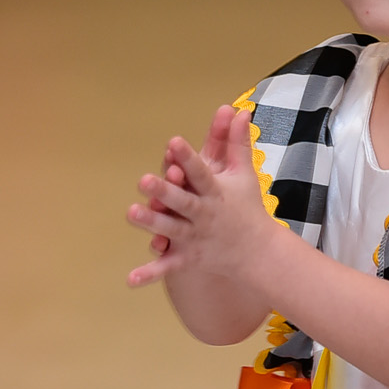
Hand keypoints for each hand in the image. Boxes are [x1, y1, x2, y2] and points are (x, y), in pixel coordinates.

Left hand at [126, 106, 272, 287]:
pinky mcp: (188, 258)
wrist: (258, 252)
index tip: (173, 142)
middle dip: (164, 192)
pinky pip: (167, 267)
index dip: (187, 157)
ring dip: (151, 224)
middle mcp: (204, 214)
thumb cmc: (246, 207)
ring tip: (131, 213)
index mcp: (215, 192)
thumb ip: (236, 142)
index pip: (200, 172)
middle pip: (182, 202)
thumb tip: (239, 109)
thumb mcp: (244, 173)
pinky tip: (130, 279)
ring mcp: (195, 238)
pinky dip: (150, 273)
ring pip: (171, 230)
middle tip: (144, 180)